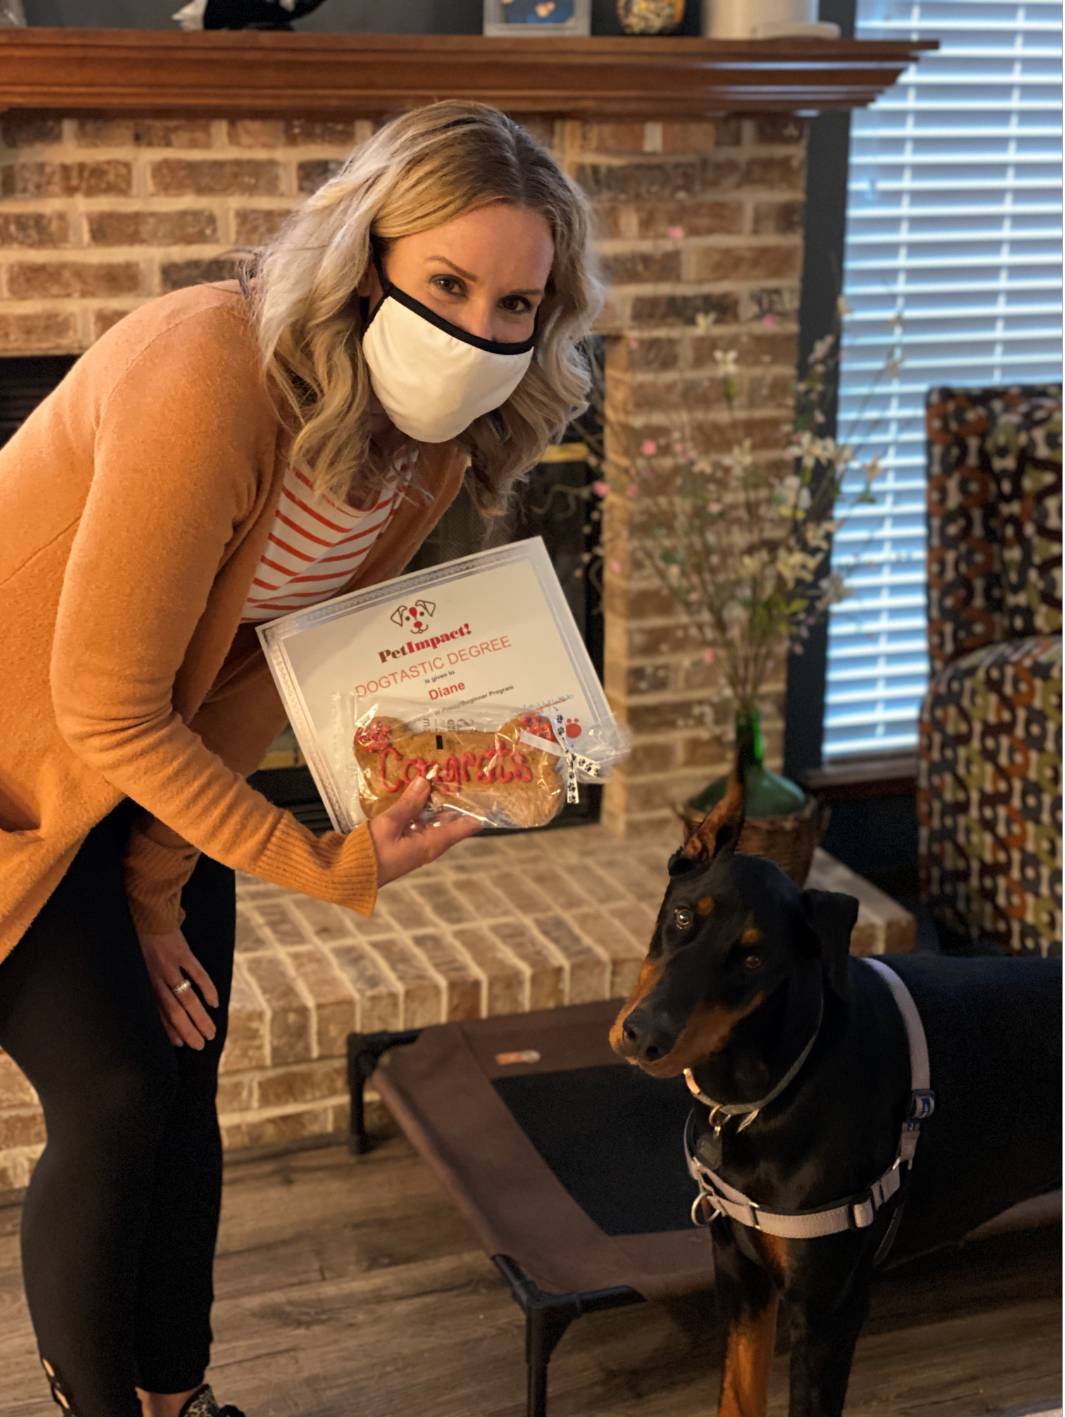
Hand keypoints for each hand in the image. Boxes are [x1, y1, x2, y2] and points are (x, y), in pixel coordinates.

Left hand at [137, 928, 218, 1049]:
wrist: (144, 908)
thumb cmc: (137, 935)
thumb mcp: (134, 960)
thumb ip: (143, 978)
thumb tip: (151, 996)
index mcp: (144, 982)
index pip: (158, 1013)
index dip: (170, 1030)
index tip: (182, 1044)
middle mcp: (156, 977)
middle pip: (174, 1011)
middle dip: (188, 1031)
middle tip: (201, 1045)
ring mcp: (170, 965)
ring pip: (186, 998)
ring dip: (199, 1018)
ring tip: (211, 1032)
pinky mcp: (182, 952)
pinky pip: (197, 974)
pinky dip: (207, 989)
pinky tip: (215, 1003)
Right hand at [369, 777, 482, 887]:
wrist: (350, 875)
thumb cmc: (371, 852)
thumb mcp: (389, 824)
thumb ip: (408, 803)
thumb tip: (425, 782)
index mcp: (432, 843)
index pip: (465, 827)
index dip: (476, 810)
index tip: (484, 792)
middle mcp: (430, 845)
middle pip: (451, 821)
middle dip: (455, 800)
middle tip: (459, 775)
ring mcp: (418, 845)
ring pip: (435, 821)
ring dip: (436, 802)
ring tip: (440, 778)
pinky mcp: (407, 843)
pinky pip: (421, 824)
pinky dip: (422, 809)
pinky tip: (417, 793)